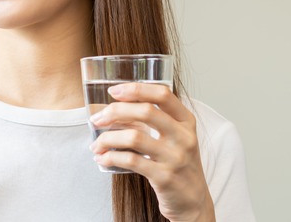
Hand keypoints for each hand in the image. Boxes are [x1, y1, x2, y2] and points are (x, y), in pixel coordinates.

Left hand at [89, 83, 214, 221]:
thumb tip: (116, 108)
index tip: (114, 91)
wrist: (194, 201)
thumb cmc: (178, 164)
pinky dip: (111, 157)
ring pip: (134, 137)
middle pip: (146, 112)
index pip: (162, 94)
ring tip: (96, 145)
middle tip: (97, 119)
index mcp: (186, 121)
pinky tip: (102, 158)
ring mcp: (175, 158)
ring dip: (107, 138)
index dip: (136, 89)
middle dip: (114, 112)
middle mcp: (184, 137)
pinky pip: (131, 161)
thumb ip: (157, 120)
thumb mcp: (177, 137)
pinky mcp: (164, 177)